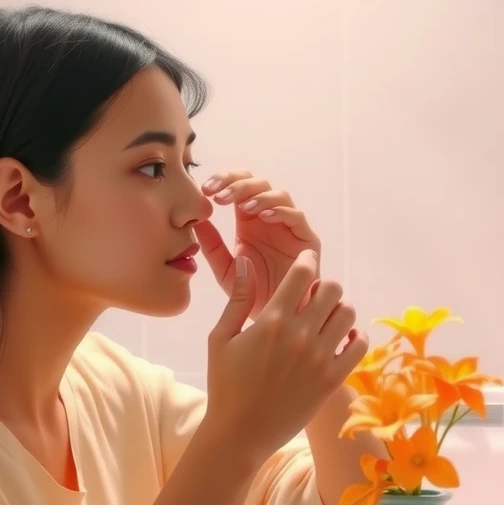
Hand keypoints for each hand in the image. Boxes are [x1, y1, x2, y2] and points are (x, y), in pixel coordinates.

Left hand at [195, 170, 320, 317]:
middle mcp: (270, 219)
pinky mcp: (308, 241)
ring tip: (241, 207)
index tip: (205, 190)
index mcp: (248, 221)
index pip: (238, 187)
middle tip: (219, 195)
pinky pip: (297, 217)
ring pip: (279, 194)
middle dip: (238, 183)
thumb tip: (195, 219)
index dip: (224, 181)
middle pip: (258, 183)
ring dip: (258, 196)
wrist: (276, 323)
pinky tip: (264, 217)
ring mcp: (290, 228)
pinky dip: (281, 211)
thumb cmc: (252, 296)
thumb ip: (212, 245)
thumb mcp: (225, 269)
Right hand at [202, 250, 367, 462]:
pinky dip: (355, 337)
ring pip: (348, 313)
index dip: (307, 260)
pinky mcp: (332, 380)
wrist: (239, 434)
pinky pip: (359, 346)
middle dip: (323, 286)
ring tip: (326, 319)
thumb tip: (247, 260)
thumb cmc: (225, 385)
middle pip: (332, 288)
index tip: (306, 262)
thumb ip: (238, 298)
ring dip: (339, 309)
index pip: (303, 273)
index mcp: (271, 321)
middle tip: (314, 296)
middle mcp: (299, 336)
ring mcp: (319, 358)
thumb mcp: (221, 338)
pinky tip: (340, 341)